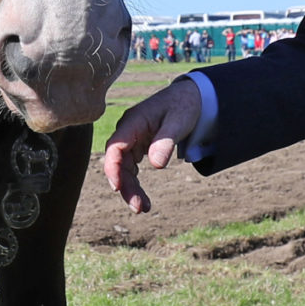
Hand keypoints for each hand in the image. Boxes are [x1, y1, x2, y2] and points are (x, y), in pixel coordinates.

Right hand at [101, 76, 202, 212]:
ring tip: (143, 208)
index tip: (117, 187)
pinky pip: (130, 167)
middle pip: (118, 162)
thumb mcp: (179, 121)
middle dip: (125, 186)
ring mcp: (132, 138)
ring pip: (123, 167)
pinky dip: (135, 182)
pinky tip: (143, 198)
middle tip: (139, 208)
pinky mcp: (138, 145)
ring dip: (130, 188)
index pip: (115, 146)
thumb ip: (165, 141)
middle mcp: (128, 130)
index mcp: (133, 121)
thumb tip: (156, 165)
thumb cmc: (184, 105)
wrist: (192, 97)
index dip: (113, 168)